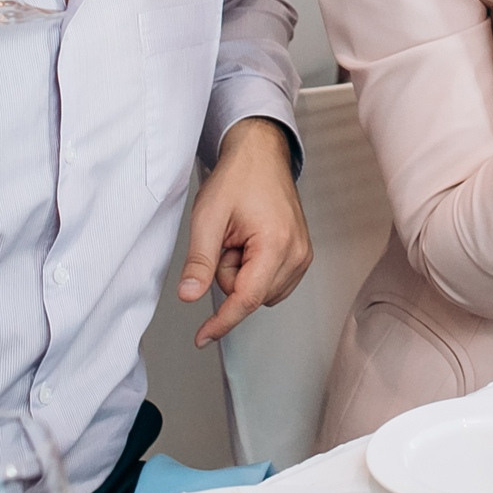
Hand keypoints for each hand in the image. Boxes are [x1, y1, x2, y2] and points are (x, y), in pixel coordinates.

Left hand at [181, 117, 312, 345]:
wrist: (261, 155)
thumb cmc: (239, 177)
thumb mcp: (208, 217)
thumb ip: (199, 261)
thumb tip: (190, 296)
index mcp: (277, 243)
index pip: (247, 298)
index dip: (222, 321)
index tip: (203, 337)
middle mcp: (298, 254)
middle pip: (251, 296)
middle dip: (229, 276)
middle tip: (225, 239)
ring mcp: (303, 256)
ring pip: (259, 293)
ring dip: (241, 274)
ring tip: (238, 238)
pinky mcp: (301, 256)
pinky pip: (270, 283)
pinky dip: (253, 271)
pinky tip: (250, 244)